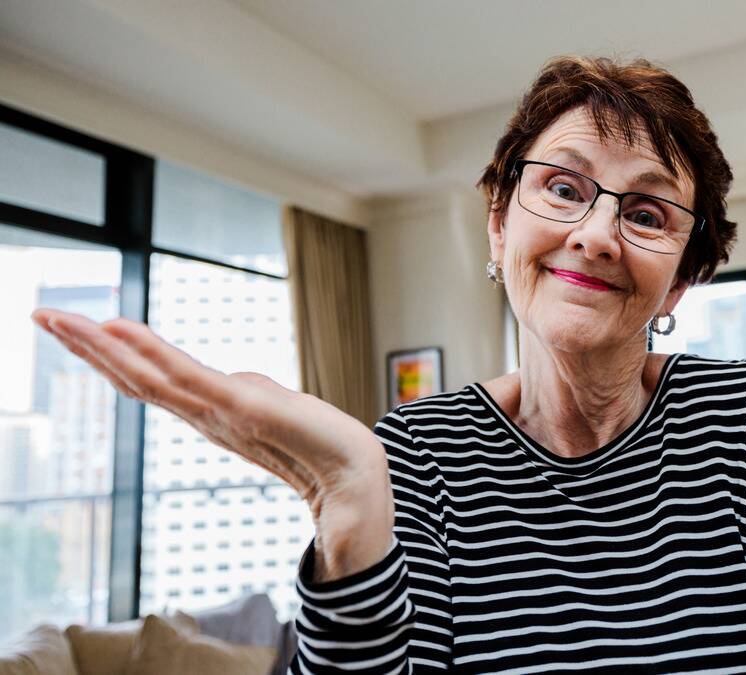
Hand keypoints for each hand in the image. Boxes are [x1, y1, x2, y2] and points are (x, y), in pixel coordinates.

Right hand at [31, 308, 392, 578]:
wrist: (359, 477)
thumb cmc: (324, 448)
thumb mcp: (277, 410)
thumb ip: (251, 395)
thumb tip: (237, 382)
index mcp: (211, 415)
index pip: (150, 380)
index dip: (111, 357)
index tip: (77, 328)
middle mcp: (205, 415)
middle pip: (134, 376)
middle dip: (86, 347)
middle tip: (41, 314)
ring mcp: (218, 413)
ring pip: (145, 375)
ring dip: (99, 345)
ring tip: (56, 318)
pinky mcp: (239, 409)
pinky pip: (184, 376)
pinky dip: (147, 352)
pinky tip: (115, 329)